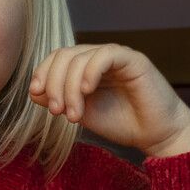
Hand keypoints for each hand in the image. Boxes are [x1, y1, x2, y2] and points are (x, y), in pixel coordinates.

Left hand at [28, 44, 189, 158]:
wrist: (155, 134)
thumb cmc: (121, 123)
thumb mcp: (80, 113)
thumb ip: (59, 100)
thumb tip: (34, 91)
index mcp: (85, 67)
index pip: (57, 58)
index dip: (42, 72)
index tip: (35, 94)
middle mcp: (99, 58)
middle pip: (64, 55)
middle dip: (54, 83)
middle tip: (56, 111)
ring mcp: (115, 57)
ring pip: (80, 57)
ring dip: (70, 87)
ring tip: (73, 115)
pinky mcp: (133, 59)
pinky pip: (105, 55)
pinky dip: (90, 72)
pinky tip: (87, 92)